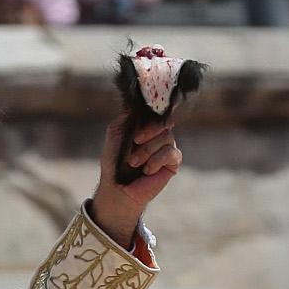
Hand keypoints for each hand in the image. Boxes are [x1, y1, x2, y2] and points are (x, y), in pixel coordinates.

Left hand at [89, 112, 181, 249]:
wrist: (117, 187)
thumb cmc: (115, 161)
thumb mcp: (116, 133)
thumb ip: (127, 116)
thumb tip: (138, 100)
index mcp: (147, 124)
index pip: (160, 108)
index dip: (161, 106)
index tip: (153, 109)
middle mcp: (159, 133)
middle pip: (165, 121)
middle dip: (148, 131)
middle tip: (135, 141)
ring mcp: (167, 146)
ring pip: (167, 137)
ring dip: (147, 150)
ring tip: (133, 163)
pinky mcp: (172, 162)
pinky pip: (171, 153)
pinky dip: (156, 160)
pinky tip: (147, 170)